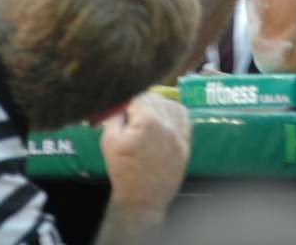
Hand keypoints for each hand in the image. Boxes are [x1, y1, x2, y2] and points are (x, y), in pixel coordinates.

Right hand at [101, 93, 191, 219]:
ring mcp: (180, 134)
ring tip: (148, 119)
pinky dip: (174, 115)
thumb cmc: (123, 171)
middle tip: (132, 117)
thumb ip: (114, 117)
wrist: (142, 199)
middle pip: (155, 98)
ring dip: (159, 107)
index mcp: (148, 122)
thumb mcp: (108, 142)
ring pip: (171, 104)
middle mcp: (168, 124)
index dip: (128, 102)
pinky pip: (184, 118)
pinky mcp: (186, 143)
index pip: (138, 96)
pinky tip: (164, 121)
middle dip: (142, 103)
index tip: (122, 111)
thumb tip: (121, 103)